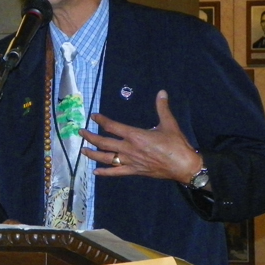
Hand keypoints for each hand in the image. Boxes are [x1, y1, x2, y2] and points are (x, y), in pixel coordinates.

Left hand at [79, 90, 202, 183]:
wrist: (183, 166)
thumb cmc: (176, 145)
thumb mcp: (169, 123)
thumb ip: (162, 107)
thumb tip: (162, 92)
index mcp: (135, 136)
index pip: (113, 126)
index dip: (101, 120)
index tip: (94, 116)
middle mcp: (129, 149)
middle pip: (104, 143)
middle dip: (91, 137)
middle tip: (81, 132)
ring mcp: (130, 161)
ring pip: (106, 158)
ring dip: (93, 154)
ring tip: (82, 151)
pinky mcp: (134, 171)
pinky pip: (116, 173)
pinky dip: (105, 173)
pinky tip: (96, 172)